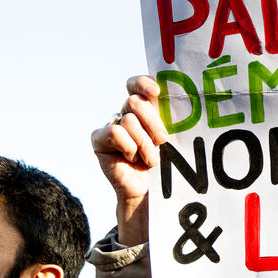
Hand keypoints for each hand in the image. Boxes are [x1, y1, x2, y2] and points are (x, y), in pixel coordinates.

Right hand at [90, 75, 167, 244]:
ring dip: (144, 143)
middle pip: (135, 102)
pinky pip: (115, 133)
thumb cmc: (165, 164)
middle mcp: (125, 114)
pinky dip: (128, 147)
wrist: (150, 193)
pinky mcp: (98, 139)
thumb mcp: (170, 139)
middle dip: (153, 122)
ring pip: (128, 120)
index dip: (143, 83)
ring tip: (150, 160)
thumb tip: (180, 99)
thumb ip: (169, 119)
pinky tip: (131, 159)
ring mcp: (110, 125)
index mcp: (144, 109)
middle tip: (162, 140)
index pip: (136, 85)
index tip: (156, 92)